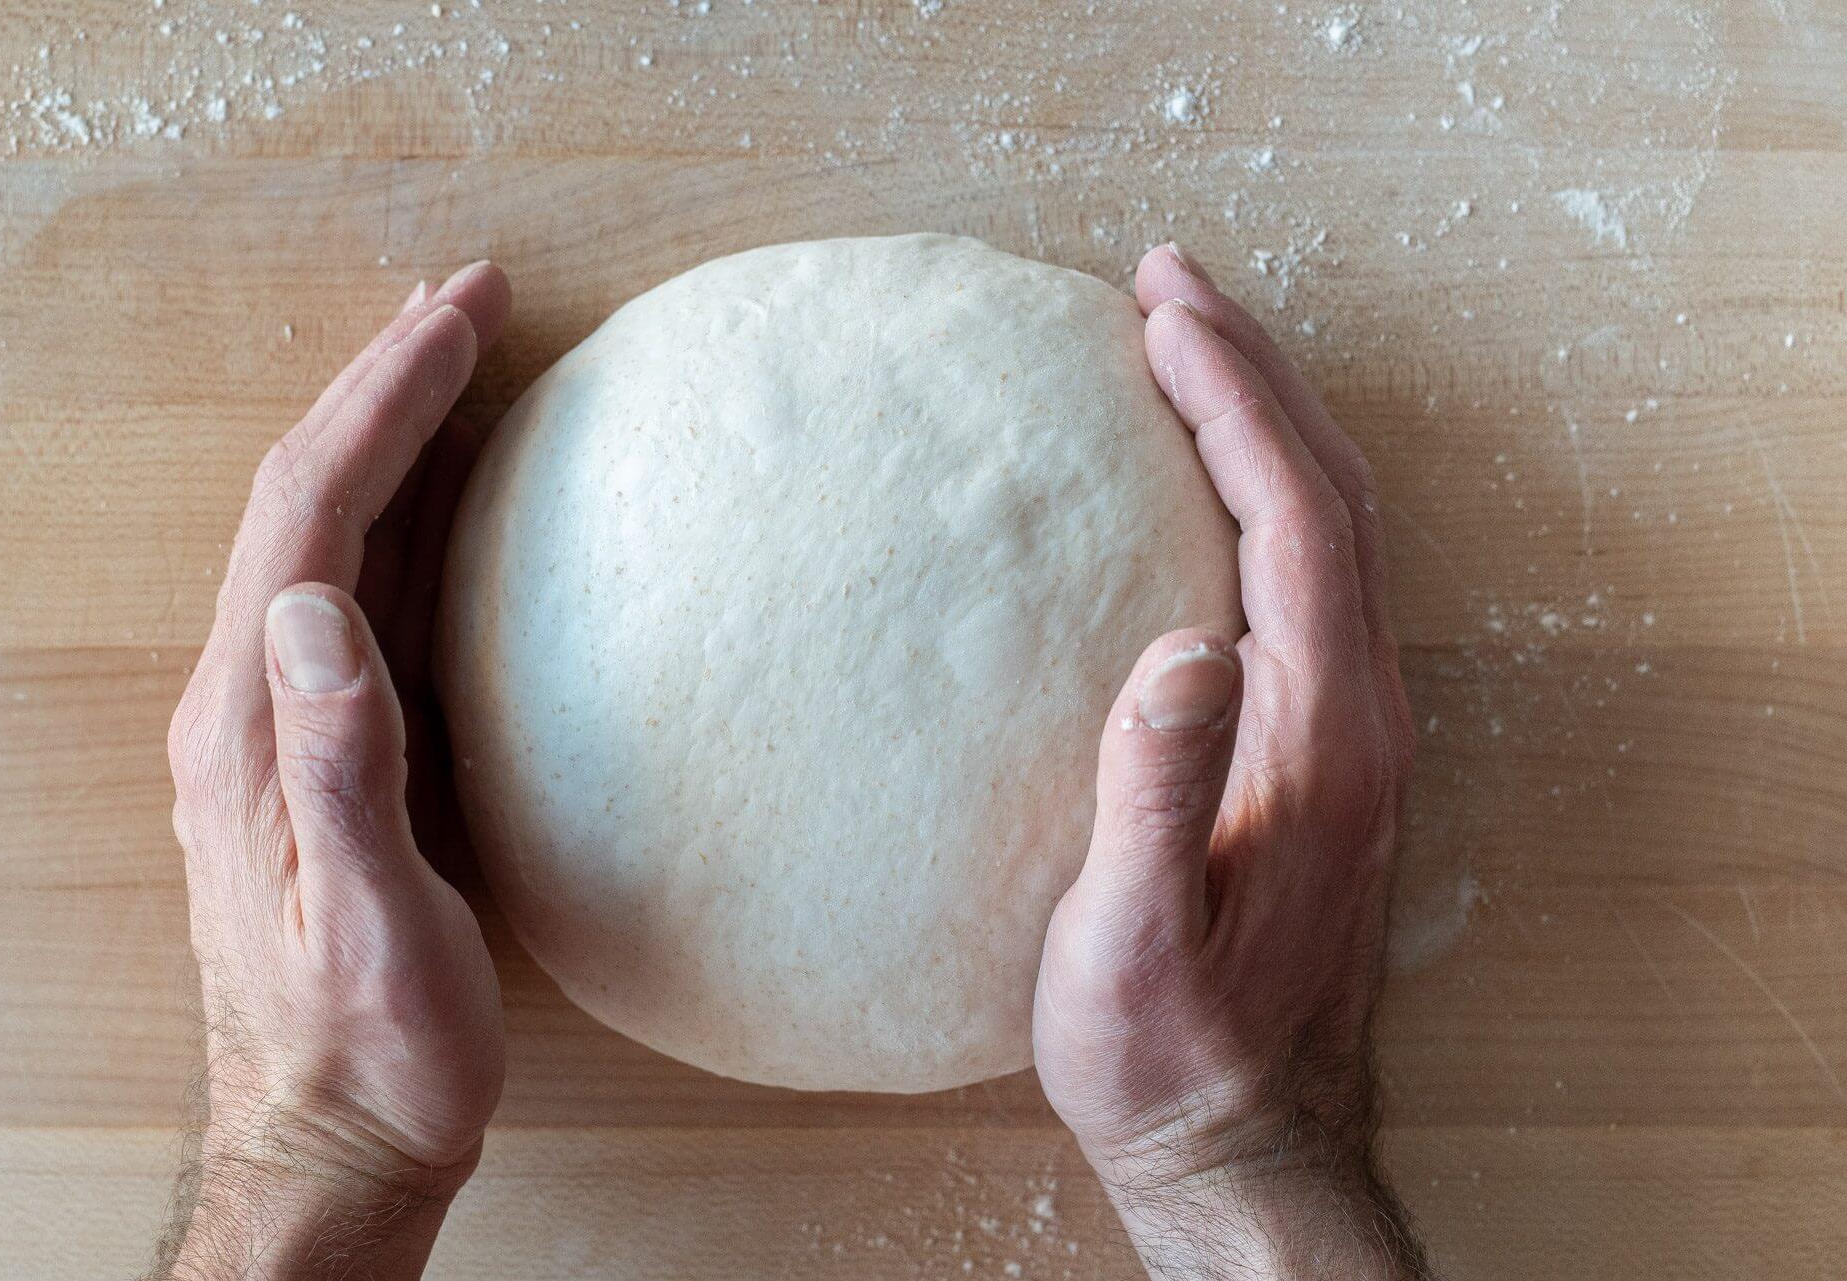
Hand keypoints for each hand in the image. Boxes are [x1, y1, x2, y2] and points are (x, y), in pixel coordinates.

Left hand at [156, 262, 513, 1278]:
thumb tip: (320, 605)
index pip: (310, 517)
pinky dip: (399, 520)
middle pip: (305, 502)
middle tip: (468, 299)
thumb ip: (339, 763)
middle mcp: (247, 707)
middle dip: (385, 385)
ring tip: (454, 361)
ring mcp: (276, 728)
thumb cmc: (370, 1048)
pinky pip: (352, 599)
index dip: (384, 403)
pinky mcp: (316, 756)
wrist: (336, 1144)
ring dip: (387, 438)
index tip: (458, 317)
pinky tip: (444, 501)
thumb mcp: (371, 920)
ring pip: (325, 539)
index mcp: (251, 727)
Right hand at [1033, 245, 1424, 1278]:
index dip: (1234, 403)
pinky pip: (1305, 576)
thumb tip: (1177, 652)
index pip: (1294, 522)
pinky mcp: (1321, 748)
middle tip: (1167, 283)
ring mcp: (1349, 729)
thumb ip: (1160, 799)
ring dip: (1264, 420)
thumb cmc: (1172, 1052)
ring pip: (1330, 529)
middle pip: (1329, 496)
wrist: (1242, 1136)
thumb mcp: (1135, 943)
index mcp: (1322, 737)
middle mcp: (1357, 715)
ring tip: (1185, 342)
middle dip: (1254, 373)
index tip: (1162, 311)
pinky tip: (1199, 478)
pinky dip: (1259, 490)